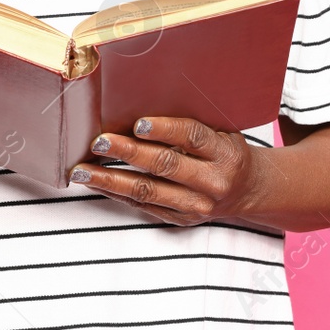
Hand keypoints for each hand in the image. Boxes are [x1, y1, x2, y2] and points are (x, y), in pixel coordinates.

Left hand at [70, 117, 260, 226]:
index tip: (136, 123)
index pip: (192, 137)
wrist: (246, 190)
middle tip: (99, 141)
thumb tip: (140, 110)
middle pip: (165, 165)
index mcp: (225, 153)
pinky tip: (97, 183)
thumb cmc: (226, 151)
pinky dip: (117, 193)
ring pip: (147, 190)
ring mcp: (196, 204)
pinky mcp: (181, 219)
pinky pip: (144, 205)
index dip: (164, 129)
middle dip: (127, 152)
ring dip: (111, 179)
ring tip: (83, 170)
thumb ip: (191, 125)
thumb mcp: (221, 132)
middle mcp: (212, 181)